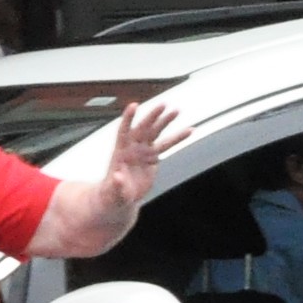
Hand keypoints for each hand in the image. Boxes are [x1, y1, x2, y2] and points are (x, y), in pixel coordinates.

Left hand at [99, 93, 190, 209]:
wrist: (121, 197)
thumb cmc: (113, 194)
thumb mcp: (113, 191)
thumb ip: (117, 184)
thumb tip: (118, 176)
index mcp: (120, 153)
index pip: (124, 131)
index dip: (128, 118)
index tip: (134, 105)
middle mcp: (132, 148)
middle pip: (143, 128)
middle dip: (153, 117)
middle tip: (163, 106)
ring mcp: (143, 151)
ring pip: (155, 133)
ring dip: (165, 122)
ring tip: (176, 111)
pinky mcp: (153, 157)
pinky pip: (167, 145)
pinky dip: (177, 138)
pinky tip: (189, 131)